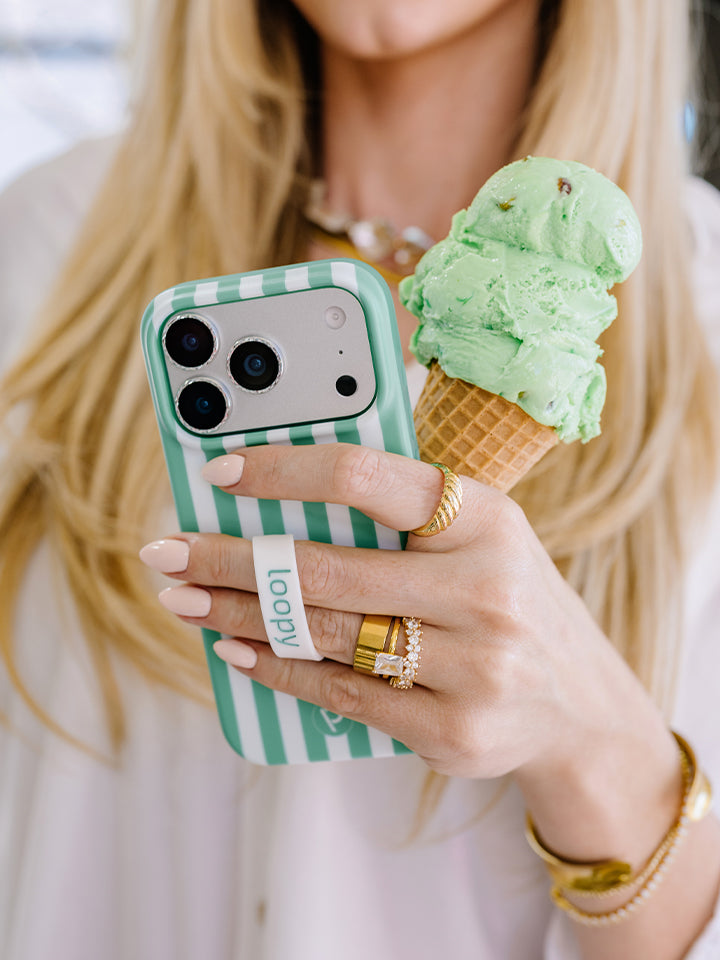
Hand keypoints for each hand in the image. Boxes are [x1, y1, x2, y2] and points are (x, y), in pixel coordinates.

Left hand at [140, 443, 672, 794]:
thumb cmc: (510, 599)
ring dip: (237, 616)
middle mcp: (485, 589)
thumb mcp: (481, 536)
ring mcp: (473, 667)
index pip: (366, 477)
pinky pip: (341, 693)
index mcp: (487, 518)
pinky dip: (277, 670)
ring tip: (184, 601)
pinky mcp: (452, 730)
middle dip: (228, 559)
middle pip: (325, 568)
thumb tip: (287, 485)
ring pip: (323, 635)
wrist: (581, 706)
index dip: (283, 469)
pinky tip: (235, 650)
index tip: (220, 472)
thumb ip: (403, 510)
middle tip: (166, 551)